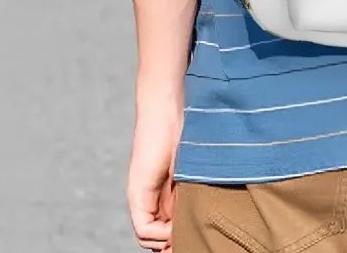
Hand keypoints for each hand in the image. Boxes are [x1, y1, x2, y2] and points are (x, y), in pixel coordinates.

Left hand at [128, 93, 183, 250]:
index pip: (164, 227)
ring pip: (147, 236)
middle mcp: (147, 196)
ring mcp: (140, 195)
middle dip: (173, 243)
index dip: (178, 236)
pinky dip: (159, 235)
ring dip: (166, 241)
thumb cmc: (187, 126)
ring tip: (184, 233)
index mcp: (162, 190)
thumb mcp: (194, 164)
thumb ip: (194, 185)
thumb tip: (208, 209)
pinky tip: (174, 226)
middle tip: (192, 241)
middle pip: (155, 236)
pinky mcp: (138, 191)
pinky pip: (143, 228)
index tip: (197, 236)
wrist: (167, 107)